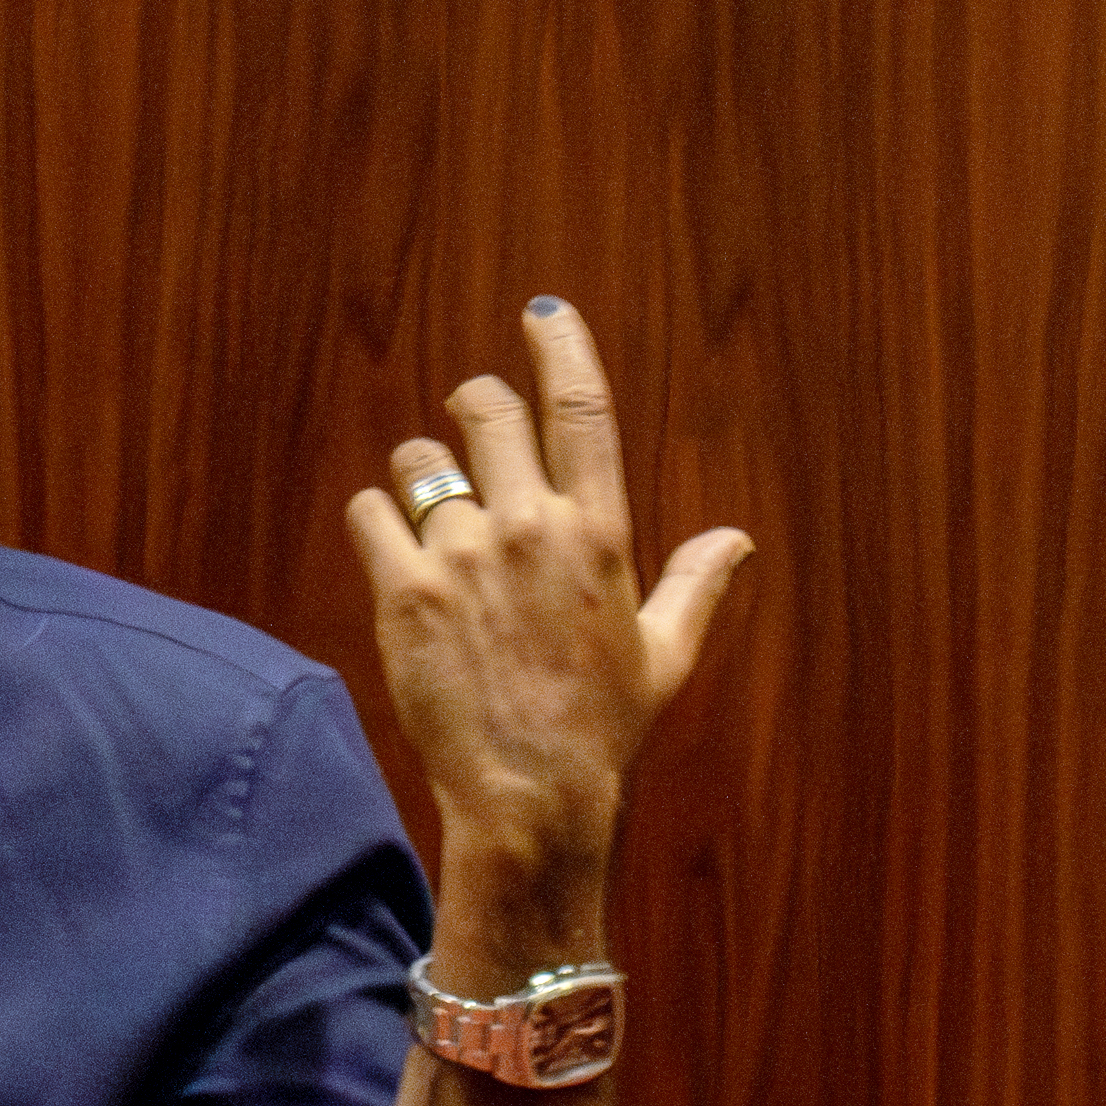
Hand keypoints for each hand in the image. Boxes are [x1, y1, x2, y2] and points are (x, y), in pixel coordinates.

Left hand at [344, 298, 748, 943]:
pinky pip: (370, 512)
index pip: (581, 406)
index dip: (559, 347)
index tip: (542, 312)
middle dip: (472, 402)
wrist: (532, 794)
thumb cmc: (604, 729)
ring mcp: (464, 555)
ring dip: (418, 471)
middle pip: (487, 412)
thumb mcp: (664, 654)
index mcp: (600, 531)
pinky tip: (389, 545)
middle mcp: (532, 527)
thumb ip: (693, 584)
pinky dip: (375, 518)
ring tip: (426, 507)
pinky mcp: (405, 592)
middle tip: (467, 413)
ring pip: (418, 461)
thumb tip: (734, 539)